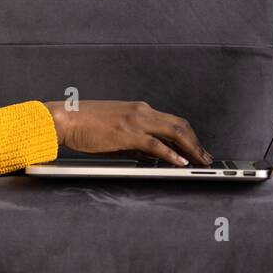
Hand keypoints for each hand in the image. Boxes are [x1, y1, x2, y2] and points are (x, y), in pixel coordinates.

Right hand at [43, 99, 212, 165]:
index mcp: (139, 109)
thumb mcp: (116, 132)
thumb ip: (136, 143)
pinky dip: (171, 154)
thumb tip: (153, 156)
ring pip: (174, 132)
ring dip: (191, 148)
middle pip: (179, 124)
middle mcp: (141, 111)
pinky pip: (156, 145)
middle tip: (206, 157)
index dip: (189, 135)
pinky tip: (180, 162)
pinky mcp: (127, 133)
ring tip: (200, 162)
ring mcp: (135, 121)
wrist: (65, 118)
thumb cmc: (85, 125)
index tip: (197, 148)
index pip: (172, 121)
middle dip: (196, 142)